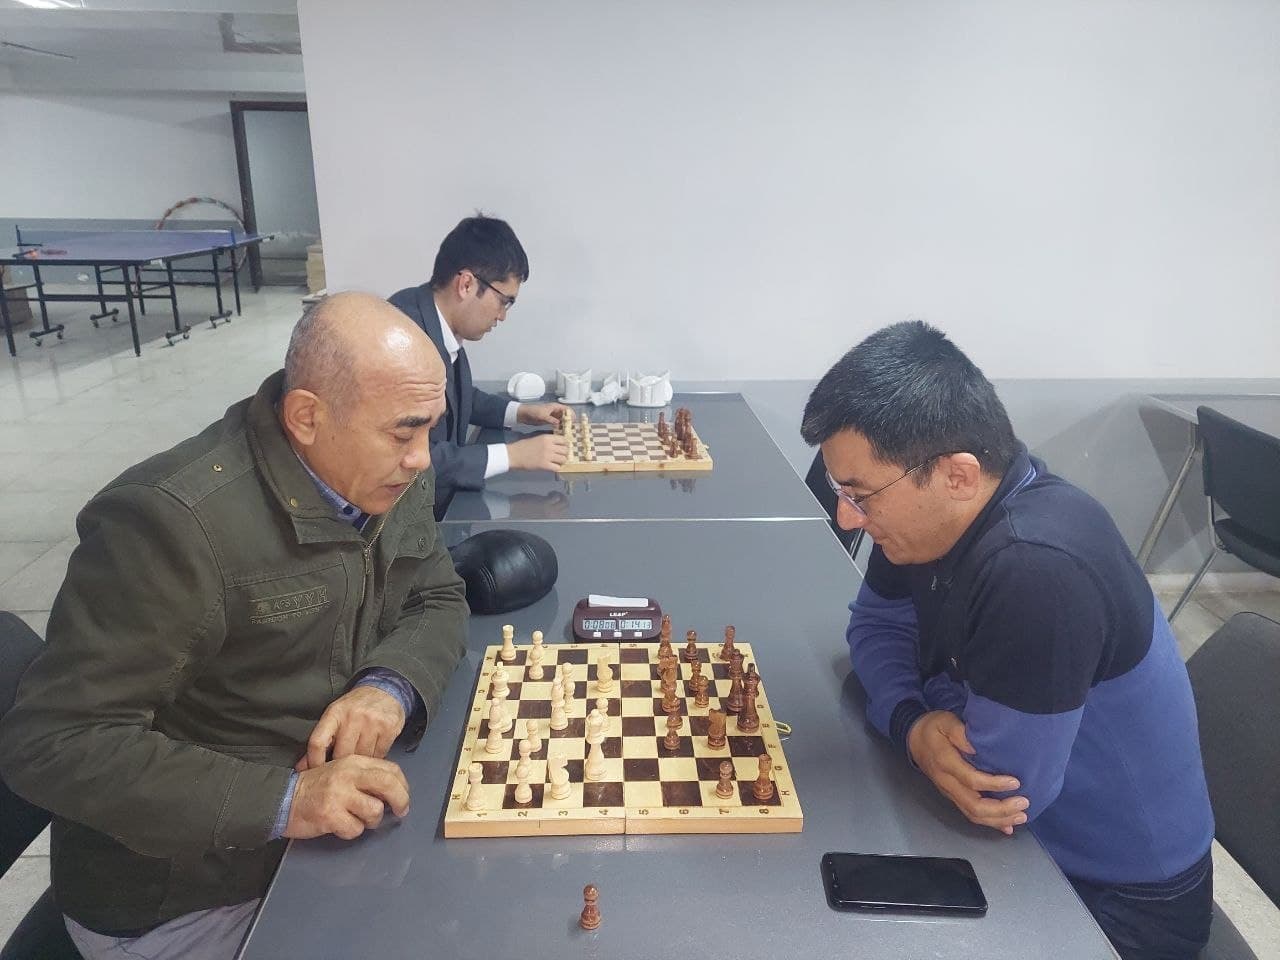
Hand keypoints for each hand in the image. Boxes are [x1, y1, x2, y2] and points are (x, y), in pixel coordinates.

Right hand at [284, 755, 409, 839]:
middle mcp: (348, 775)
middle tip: (401, 812)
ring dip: (371, 821)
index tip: (403, 796)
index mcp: (354, 762)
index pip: (390, 769)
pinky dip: (351, 831)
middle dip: (401, 800)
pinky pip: (355, 829)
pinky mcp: (330, 815)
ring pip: (374, 811)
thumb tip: (393, 790)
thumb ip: (365, 777)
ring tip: (358, 819)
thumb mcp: (342, 772)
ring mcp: (339, 795)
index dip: (402, 785)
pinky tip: (341, 826)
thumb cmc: (316, 788)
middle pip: (388, 785)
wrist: (283, 799)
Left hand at [296, 686, 405, 772]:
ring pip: (361, 757)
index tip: (316, 772)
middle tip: (343, 768)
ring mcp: (372, 722)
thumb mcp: (335, 716)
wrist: (385, 689)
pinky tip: (373, 752)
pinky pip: (379, 755)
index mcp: (334, 712)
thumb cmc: (356, 706)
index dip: (314, 761)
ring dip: (360, 762)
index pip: (318, 742)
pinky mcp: (389, 728)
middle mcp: (353, 716)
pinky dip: (375, 758)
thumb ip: (321, 741)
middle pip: (341, 754)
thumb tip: (302, 767)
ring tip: (360, 757)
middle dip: (341, 764)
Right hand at [507, 433, 568, 470]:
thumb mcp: (537, 438)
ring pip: (563, 459)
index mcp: (547, 438)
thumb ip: (548, 441)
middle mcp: (550, 446)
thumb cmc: (523, 446)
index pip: (563, 440)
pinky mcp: (545, 465)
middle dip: (564, 454)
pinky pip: (557, 467)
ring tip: (556, 462)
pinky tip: (552, 467)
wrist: (514, 455)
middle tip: (560, 456)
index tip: (563, 448)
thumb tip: (558, 445)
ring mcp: (548, 456)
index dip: (565, 444)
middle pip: (565, 450)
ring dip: (561, 461)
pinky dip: (556, 468)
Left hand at [510, 491, 568, 518]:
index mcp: (548, 518)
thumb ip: (544, 509)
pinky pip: (556, 498)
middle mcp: (550, 515)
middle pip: (566, 508)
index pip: (563, 514)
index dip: (562, 506)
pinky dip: (555, 493)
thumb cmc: (522, 510)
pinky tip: (549, 493)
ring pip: (563, 503)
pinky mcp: (545, 503)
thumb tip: (550, 503)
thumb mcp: (536, 512)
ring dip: (560, 496)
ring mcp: (548, 509)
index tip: (556, 501)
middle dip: (563, 499)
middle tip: (555, 495)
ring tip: (552, 494)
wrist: (513, 508)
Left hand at [517, 402, 568, 426]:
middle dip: (569, 420)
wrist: (524, 414)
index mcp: (555, 407)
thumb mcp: (542, 416)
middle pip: (566, 415)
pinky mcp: (549, 420)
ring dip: (565, 424)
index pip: (567, 409)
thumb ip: (551, 420)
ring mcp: (552, 416)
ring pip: (562, 419)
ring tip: (568, 431)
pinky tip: (561, 431)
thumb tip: (559, 424)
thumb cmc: (533, 412)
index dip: (571, 414)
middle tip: (572, 428)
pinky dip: (560, 426)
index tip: (574, 421)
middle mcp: (555, 411)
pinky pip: (557, 423)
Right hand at [906, 710, 1028, 834]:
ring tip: (1020, 816)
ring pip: (973, 814)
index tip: (1015, 782)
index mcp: (945, 762)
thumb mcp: (945, 721)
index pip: (971, 780)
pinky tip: (1006, 827)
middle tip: (1024, 804)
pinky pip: (970, 814)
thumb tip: (976, 746)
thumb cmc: (932, 728)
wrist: (913, 739)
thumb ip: (960, 732)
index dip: (994, 784)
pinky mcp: (952, 796)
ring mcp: (949, 792)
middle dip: (1001, 809)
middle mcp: (947, 782)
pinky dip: (990, 823)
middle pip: (974, 805)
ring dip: (998, 819)